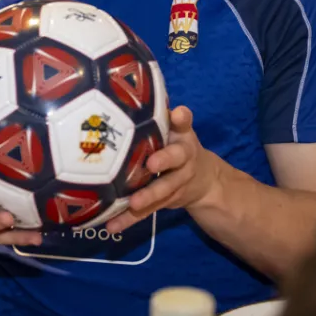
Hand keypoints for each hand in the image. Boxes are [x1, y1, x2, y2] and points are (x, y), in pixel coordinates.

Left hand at [106, 106, 222, 234]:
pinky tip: (111, 227)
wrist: (204, 180)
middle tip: (151, 163)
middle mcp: (182, 160)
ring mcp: (175, 184)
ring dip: (147, 198)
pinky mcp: (164, 203)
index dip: (181, 120)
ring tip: (132, 204)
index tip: (178, 115)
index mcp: (182, 138)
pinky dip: (128, 220)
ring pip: (162, 191)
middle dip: (164, 161)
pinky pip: (146, 213)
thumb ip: (162, 115)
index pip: (184, 125)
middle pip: (175, 160)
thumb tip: (140, 88)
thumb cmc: (176, 144)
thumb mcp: (175, 128)